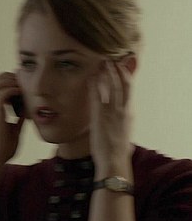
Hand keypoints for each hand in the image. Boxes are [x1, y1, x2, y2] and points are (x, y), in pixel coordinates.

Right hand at [0, 71, 23, 163]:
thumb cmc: (4, 147)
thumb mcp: (15, 129)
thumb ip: (19, 118)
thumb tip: (27, 111)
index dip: (9, 82)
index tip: (24, 89)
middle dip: (8, 78)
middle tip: (23, 86)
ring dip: (8, 82)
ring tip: (21, 90)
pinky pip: (2, 93)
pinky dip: (12, 91)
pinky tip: (22, 98)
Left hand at [89, 60, 133, 175]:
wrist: (114, 162)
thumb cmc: (116, 152)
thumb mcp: (123, 134)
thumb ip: (121, 124)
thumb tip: (119, 122)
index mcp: (129, 114)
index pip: (129, 90)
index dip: (125, 76)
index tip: (119, 66)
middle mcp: (123, 110)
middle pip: (124, 84)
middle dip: (118, 69)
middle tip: (111, 58)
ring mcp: (112, 113)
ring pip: (112, 86)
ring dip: (108, 72)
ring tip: (102, 62)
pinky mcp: (100, 117)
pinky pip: (98, 97)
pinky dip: (96, 85)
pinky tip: (92, 76)